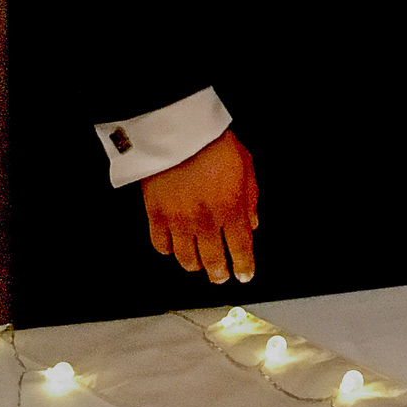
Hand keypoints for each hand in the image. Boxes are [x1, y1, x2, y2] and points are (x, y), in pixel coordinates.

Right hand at [142, 131, 258, 285]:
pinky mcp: (155, 215)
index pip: (241, 250)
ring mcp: (179, 221)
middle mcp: (206, 221)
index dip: (244, 267)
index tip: (244, 274)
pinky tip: (173, 247)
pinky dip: (168, 250)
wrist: (179, 130)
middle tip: (221, 276)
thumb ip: (250, 199)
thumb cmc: (213, 143)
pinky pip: (161, 245)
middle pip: (214, 261)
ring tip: (198, 265)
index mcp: (231, 210)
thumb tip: (251, 223)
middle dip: (220, 273)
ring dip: (195, 265)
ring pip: (187, 259)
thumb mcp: (246, 166)